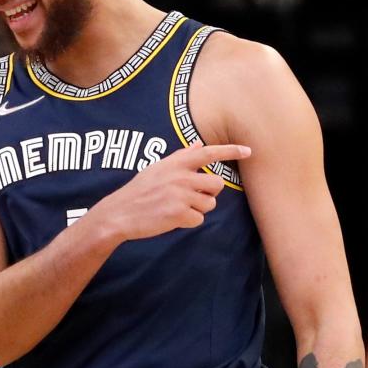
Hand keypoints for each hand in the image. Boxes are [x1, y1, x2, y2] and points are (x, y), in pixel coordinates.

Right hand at [93, 143, 251, 242]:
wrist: (119, 214)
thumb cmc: (138, 191)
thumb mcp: (157, 169)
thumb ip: (180, 157)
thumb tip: (197, 145)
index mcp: (176, 164)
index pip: (209, 152)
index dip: (231, 151)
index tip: (249, 150)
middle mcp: (181, 177)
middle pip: (216, 184)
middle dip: (208, 193)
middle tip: (189, 197)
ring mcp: (180, 196)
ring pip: (209, 203)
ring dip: (197, 209)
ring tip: (176, 208)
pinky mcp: (179, 214)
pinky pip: (198, 219)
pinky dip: (187, 222)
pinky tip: (171, 219)